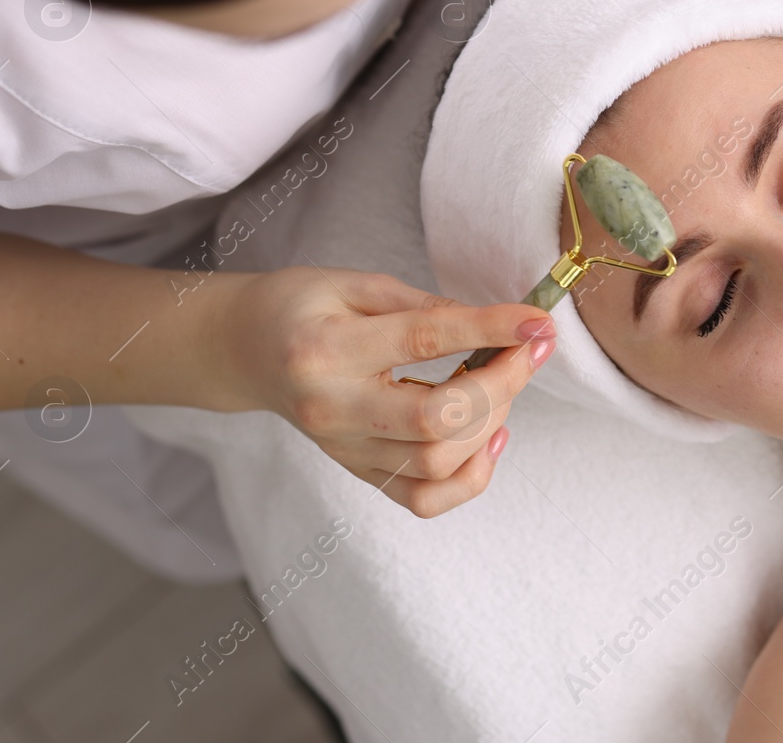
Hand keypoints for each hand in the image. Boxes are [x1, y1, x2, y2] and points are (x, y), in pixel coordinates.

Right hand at [219, 265, 555, 517]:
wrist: (245, 351)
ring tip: (503, 384)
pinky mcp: (357, 472)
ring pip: (436, 464)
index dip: (490, 330)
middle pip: (436, 418)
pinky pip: (423, 499)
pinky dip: (470, 478)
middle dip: (501, 384)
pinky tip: (490, 438)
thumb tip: (497, 325)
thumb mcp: (356, 283)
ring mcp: (345, 448)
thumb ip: (424, 305)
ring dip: (492, 425)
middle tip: (527, 350)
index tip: (536, 321)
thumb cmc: (302, 306)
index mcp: (327, 347)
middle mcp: (334, 408)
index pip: (423, 340)